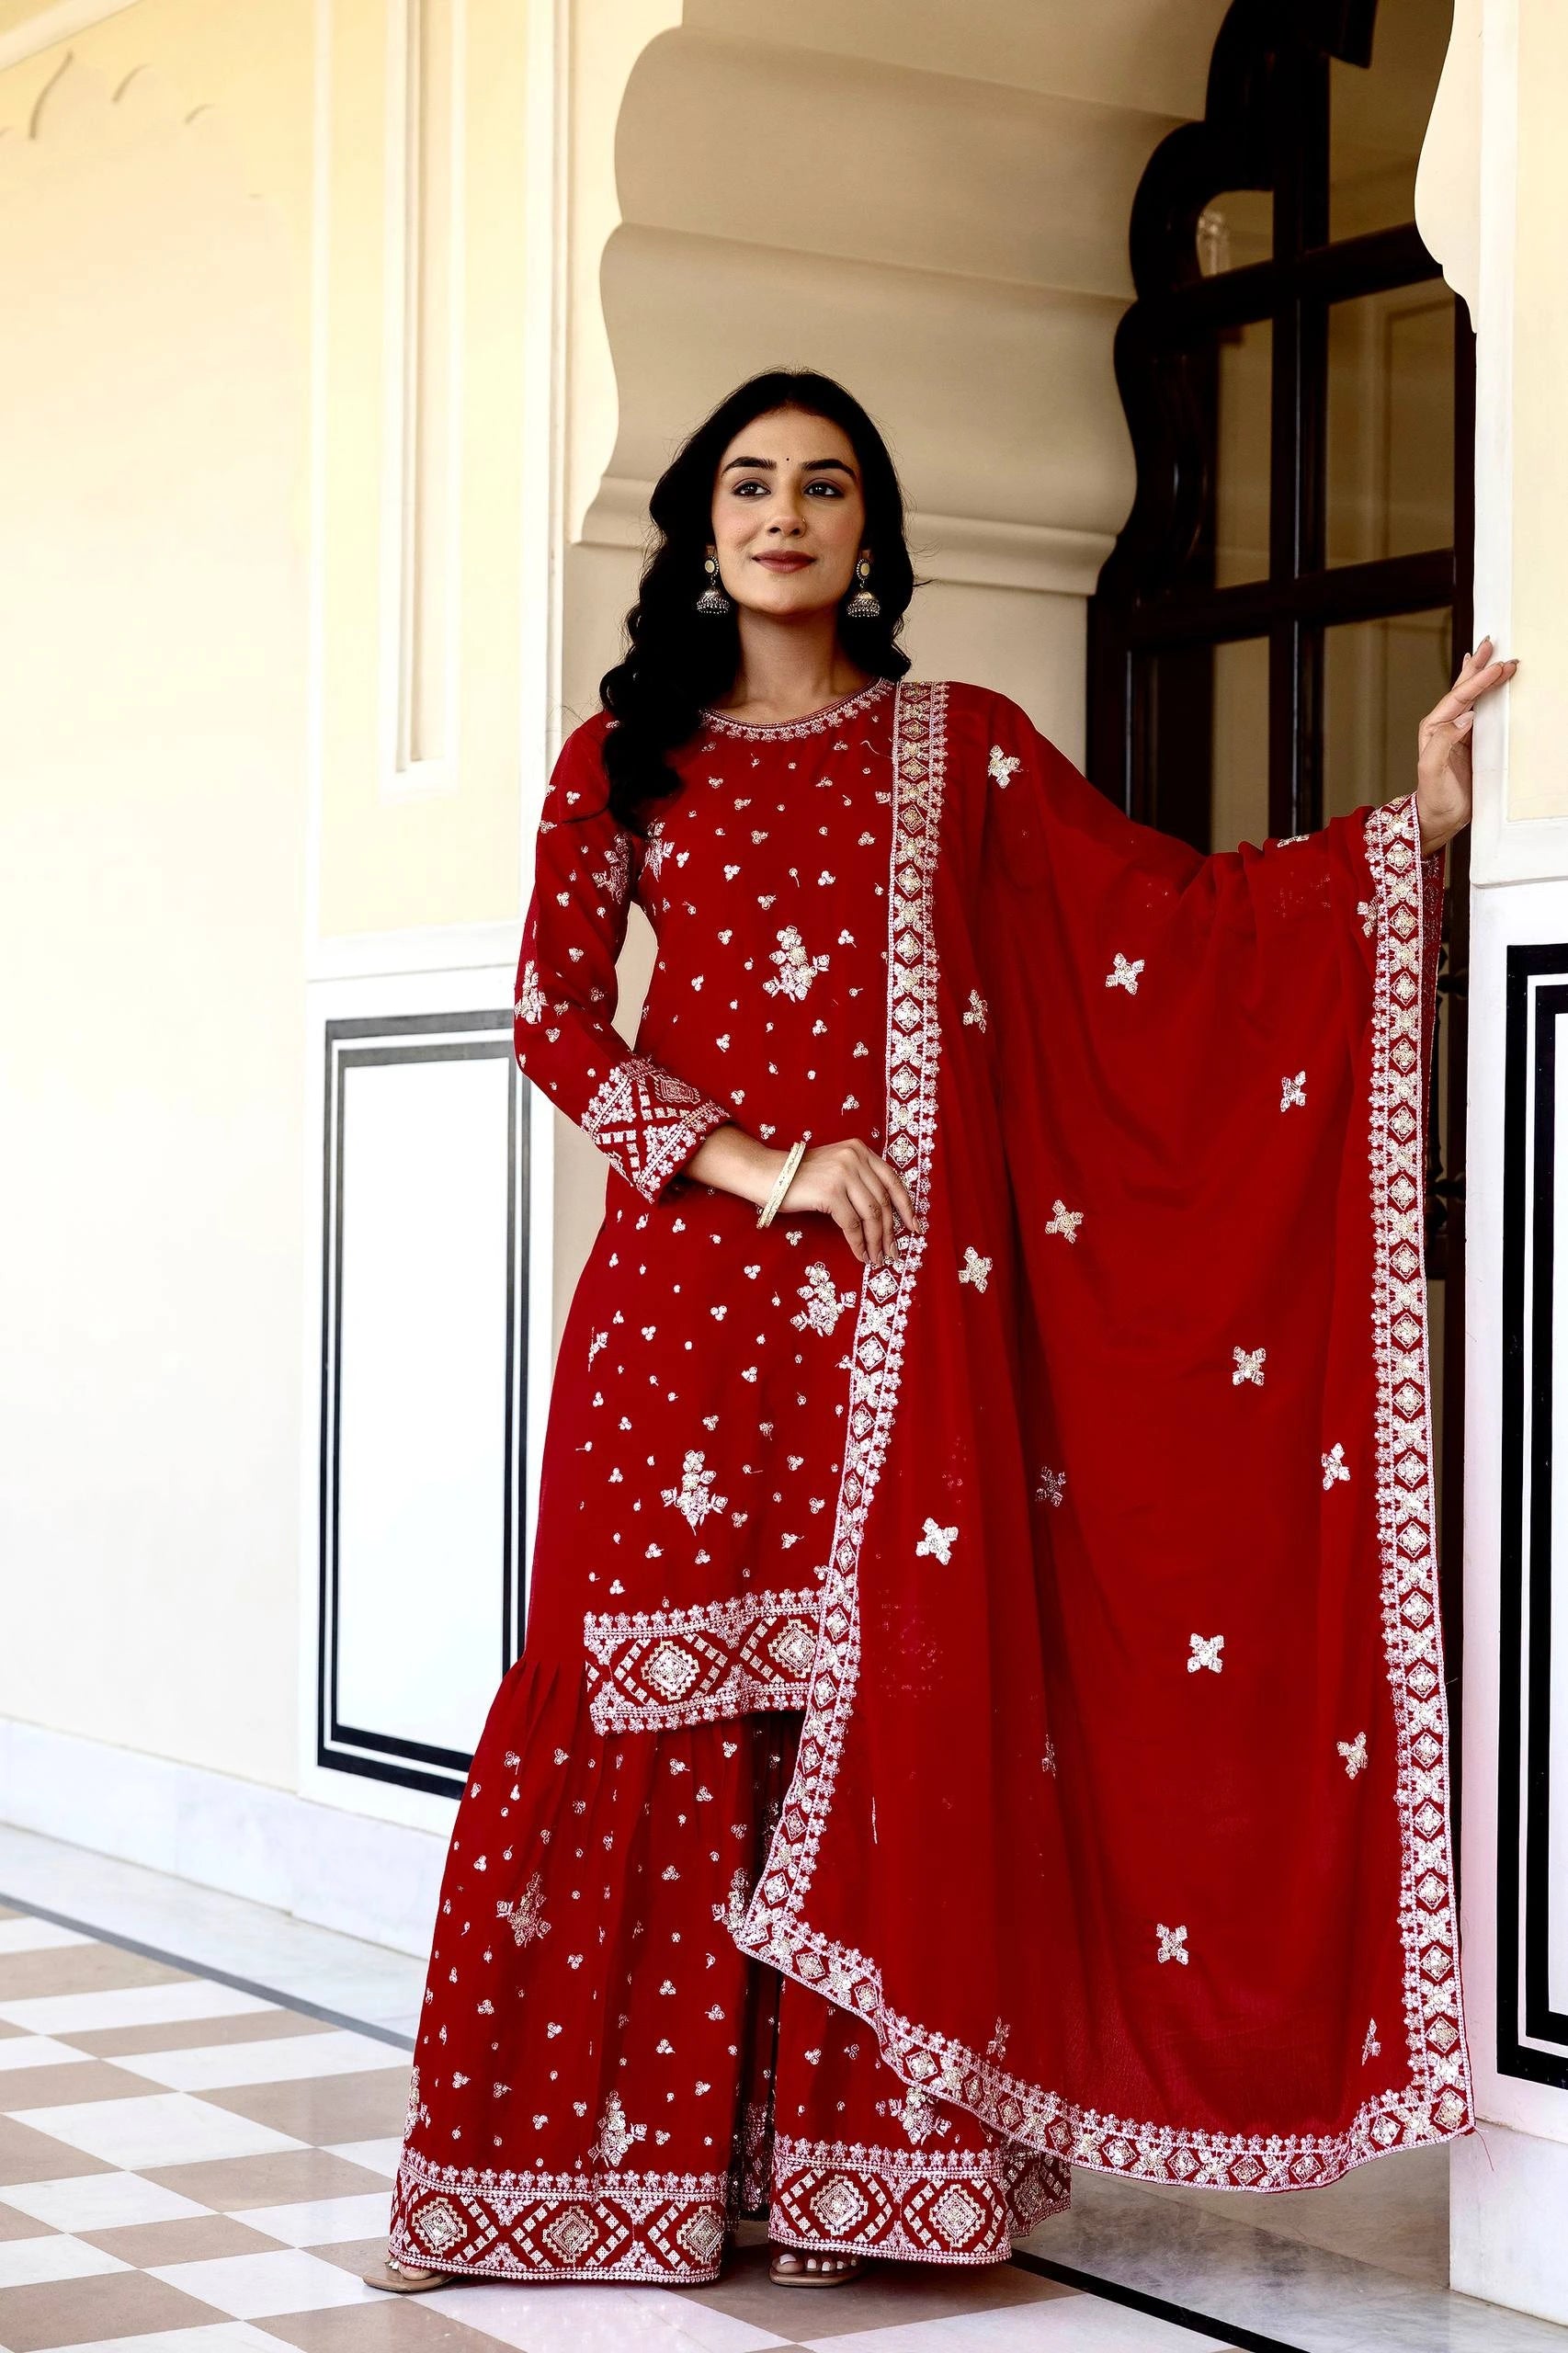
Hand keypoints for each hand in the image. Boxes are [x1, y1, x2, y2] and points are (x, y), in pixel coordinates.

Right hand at [780, 1137, 920, 1269]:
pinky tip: (860, 1254)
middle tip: (893, 1252)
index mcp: (860, 1150)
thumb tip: (885, 1215)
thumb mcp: (836, 1168)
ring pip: (871, 1215)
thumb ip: (860, 1180)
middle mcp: (855, 1158)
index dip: (906, 1207)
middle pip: (883, 1201)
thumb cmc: (801, 1177)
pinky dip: (858, 1243)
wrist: (768, 1175)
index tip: (914, 1227)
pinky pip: (852, 1224)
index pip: (893, 1180)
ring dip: (876, 1241)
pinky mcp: (830, 1192)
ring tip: (877, 1258)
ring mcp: (843, 1173)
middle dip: (890, 1232)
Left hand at [1415, 636, 1517, 853]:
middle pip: (1463, 689)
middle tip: (1492, 645)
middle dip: (1479, 667)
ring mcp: (1457, 732)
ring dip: (1482, 676)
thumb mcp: (1433, 770)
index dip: (1479, 681)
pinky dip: (1484, 694)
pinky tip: (1485, 684)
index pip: (1459, 698)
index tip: (1498, 667)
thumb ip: (1445, 741)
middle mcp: (1444, 726)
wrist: (1439, 817)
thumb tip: (1466, 716)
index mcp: (1434, 728)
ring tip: (1491, 655)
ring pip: (1471, 696)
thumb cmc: (1434, 797)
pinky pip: (1479, 709)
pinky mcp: (1469, 741)